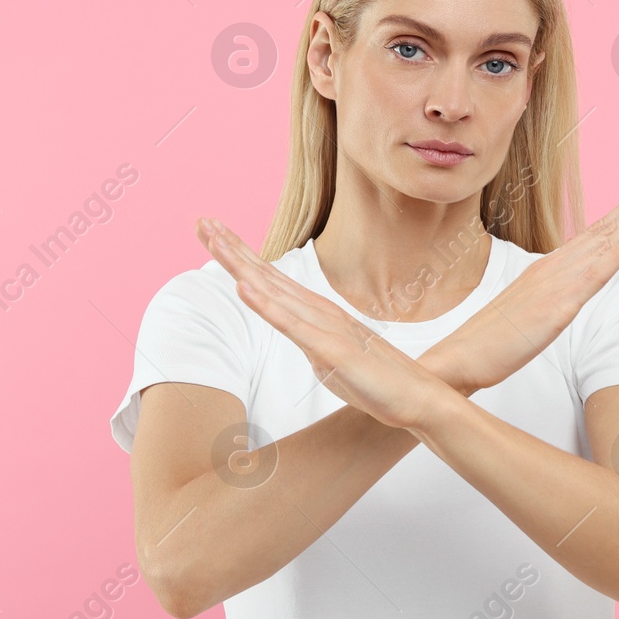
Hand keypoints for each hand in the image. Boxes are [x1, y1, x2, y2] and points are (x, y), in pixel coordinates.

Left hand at [198, 218, 450, 430]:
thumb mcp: (329, 356)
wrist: (417, 397)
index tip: (213, 232)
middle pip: (264, 274)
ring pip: (272, 290)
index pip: (268, 278)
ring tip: (214, 240)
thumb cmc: (375, 380)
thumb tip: (294, 332)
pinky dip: (265, 305)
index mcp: (313, 311)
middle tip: (201, 220)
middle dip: (230, 248)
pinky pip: (291, 324)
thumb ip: (310, 339)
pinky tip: (244, 288)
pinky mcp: (329, 348)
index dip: (239, 255)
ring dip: (240, 265)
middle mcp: (315, 310)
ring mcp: (322, 326)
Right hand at [428, 173, 618, 395]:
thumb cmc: (484, 344)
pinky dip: (618, 248)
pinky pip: (595, 273)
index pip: (589, 238)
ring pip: (604, 243)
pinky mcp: (557, 306)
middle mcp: (551, 269)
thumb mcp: (522, 318)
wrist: (457, 360)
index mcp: (544, 272)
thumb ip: (541, 304)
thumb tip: (554, 304)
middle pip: (601, 231)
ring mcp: (555, 284)